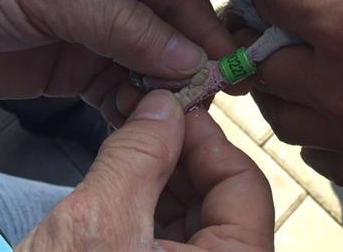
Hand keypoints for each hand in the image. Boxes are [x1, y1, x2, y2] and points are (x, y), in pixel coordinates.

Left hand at [0, 0, 233, 124]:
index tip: (228, 66)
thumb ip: (124, 24)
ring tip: (175, 118)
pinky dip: (130, 108)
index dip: (204, 29)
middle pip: (168, 31)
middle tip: (207, 100)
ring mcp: (93, 32)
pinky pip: (115, 90)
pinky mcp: (72, 68)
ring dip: (161, 91)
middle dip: (186, 65)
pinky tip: (139, 123)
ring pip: (146, 65)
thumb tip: (190, 57)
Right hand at [16, 90, 273, 250]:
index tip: (173, 111)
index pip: (245, 186)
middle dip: (183, 159)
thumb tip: (163, 106)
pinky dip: (152, 213)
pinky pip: (175, 245)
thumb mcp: (97, 228)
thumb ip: (137, 158)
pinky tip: (124, 193)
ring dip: (165, 182)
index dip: (207, 140)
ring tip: (129, 157)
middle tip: (145, 127)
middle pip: (225, 202)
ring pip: (199, 222)